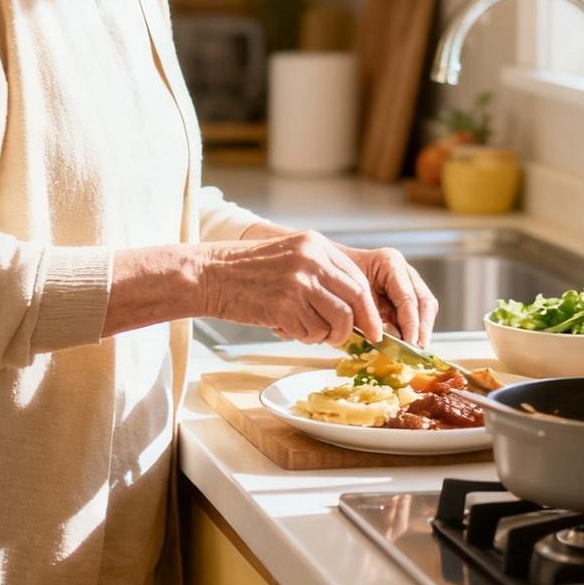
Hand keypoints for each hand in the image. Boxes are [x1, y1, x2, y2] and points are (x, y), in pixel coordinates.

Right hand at [197, 229, 385, 346]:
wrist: (209, 275)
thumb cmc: (246, 271)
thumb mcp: (289, 256)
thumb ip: (320, 273)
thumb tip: (352, 308)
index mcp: (314, 244)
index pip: (357, 278)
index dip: (369, 307)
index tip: (374, 326)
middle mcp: (311, 260)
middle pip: (357, 298)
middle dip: (363, 325)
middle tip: (366, 340)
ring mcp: (299, 283)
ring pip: (339, 320)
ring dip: (331, 335)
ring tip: (312, 333)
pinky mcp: (285, 306)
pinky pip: (312, 332)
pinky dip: (306, 337)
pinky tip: (289, 329)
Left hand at [333, 243, 437, 344]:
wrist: (327, 270)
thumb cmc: (335, 279)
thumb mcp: (348, 295)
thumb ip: (366, 314)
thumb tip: (383, 339)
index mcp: (389, 262)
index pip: (408, 297)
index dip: (411, 323)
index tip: (409, 343)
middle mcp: (403, 271)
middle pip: (424, 301)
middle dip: (422, 328)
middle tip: (415, 350)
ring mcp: (407, 282)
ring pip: (425, 308)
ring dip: (421, 330)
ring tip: (413, 351)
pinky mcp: (404, 296)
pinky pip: (416, 314)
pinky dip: (413, 329)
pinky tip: (405, 345)